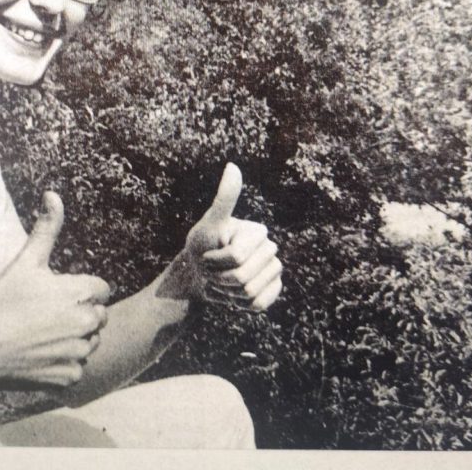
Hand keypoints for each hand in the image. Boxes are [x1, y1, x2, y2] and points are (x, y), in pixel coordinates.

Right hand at [0, 192, 110, 390]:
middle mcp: (86, 323)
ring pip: (89, 343)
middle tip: (46, 316)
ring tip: (41, 336)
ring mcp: (78, 353)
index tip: (56, 295)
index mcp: (80, 293)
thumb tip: (53, 194)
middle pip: (98, 316)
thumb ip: (46, 228)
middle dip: (80, 314)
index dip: (79, 290)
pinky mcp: (68, 377)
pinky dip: (62, 365)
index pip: (101, 289)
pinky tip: (39, 357)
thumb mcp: (24, 261)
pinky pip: (77, 369)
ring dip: (74, 340)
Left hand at [180, 163, 282, 311]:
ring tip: (221, 282)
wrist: (198, 275)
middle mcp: (270, 249)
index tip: (207, 254)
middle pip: (243, 277)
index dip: (214, 261)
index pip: (235, 256)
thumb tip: (233, 166)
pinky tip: (233, 295)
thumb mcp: (208, 225)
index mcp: (258, 232)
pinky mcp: (272, 290)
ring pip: (250, 293)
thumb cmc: (201, 247)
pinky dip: (240, 305)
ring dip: (227, 293)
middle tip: (212, 270)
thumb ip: (224, 199)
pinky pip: (259, 304)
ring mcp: (273, 271)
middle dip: (219, 278)